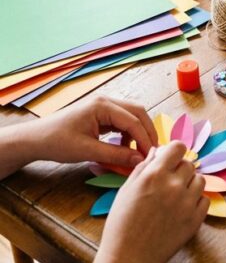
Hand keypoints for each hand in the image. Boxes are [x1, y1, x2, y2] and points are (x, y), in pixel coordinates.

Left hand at [30, 97, 157, 170]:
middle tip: (152, 152)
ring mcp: (103, 107)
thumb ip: (115, 154)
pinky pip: (122, 121)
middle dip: (147, 132)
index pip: (133, 120)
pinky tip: (124, 147)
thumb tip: (139, 160)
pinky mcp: (100, 115)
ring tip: (139, 152)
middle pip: (137, 112)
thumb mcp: (87, 151)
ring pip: (131, 116)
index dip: (145, 139)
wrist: (36, 139)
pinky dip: (128, 133)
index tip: (150, 157)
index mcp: (102, 105)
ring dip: (138, 132)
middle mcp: (106, 101)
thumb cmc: (57, 142)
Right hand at [101, 142, 208, 262]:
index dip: (173, 152)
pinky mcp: (196, 220)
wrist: (129, 258)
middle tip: (167, 183)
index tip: (168, 160)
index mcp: (155, 175)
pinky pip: (205, 200)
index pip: (178, 147)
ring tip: (175, 196)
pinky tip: (181, 209)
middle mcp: (174, 185)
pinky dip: (196, 202)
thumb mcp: (127, 189)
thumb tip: (157, 151)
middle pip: (189, 164)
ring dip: (190, 184)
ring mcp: (187, 203)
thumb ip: (144, 167)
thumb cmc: (121, 223)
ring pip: (200, 180)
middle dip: (179, 169)